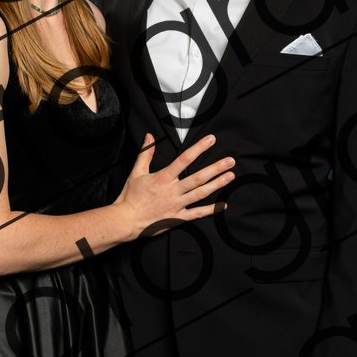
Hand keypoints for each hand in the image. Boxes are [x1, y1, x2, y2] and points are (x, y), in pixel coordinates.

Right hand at [115, 133, 233, 237]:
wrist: (126, 220)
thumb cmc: (130, 197)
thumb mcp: (137, 172)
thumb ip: (146, 153)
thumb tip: (149, 136)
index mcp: (163, 178)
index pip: (184, 159)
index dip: (199, 148)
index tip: (211, 140)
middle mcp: (173, 191)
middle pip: (198, 177)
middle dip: (216, 168)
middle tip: (230, 161)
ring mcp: (177, 205)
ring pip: (201, 193)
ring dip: (217, 184)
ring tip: (230, 176)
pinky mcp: (177, 218)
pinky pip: (197, 214)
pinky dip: (211, 210)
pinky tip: (223, 204)